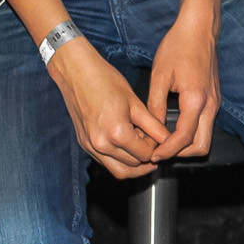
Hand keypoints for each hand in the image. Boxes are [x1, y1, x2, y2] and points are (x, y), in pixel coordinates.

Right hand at [49, 38, 167, 177]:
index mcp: (117, 133)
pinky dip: (118, 160)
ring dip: (133, 165)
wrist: (76, 71)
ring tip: (140, 149)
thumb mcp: (134, 102)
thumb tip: (167, 139)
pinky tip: (124, 145)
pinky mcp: (84, 144)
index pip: (146, 154)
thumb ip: (153, 125)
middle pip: (134, 166)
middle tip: (151, 143)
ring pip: (119, 171)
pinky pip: (105, 162)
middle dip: (146, 157)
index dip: (156, 147)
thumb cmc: (103, 80)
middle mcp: (102, 144)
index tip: (158, 137)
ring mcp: (91, 146)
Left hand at [146, 18, 219, 160]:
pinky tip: (175, 128)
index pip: (185, 138)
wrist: (199, 28)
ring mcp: (215, 102)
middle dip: (181, 154)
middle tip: (160, 152)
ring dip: (187, 145)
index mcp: (196, 99)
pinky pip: (206, 125)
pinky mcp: (214, 98)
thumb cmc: (178, 46)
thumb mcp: (160, 75)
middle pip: (202, 146)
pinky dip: (192, 133)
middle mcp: (211, 104)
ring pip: (206, 136)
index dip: (168, 150)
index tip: (154, 155)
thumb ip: (156, 104)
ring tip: (165, 142)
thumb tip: (152, 127)